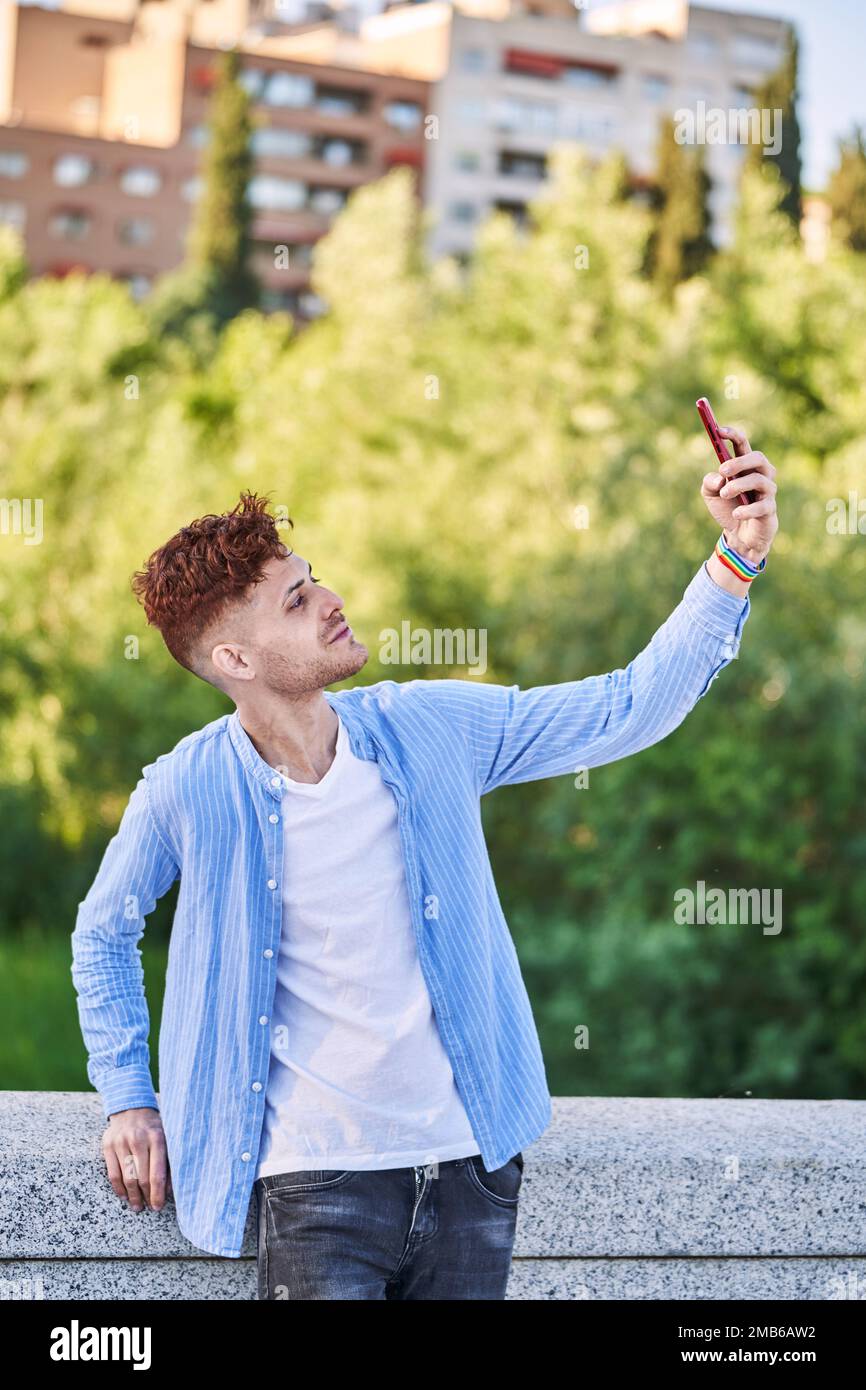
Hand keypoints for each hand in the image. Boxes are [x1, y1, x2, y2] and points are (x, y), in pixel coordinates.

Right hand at [102, 1107, 171, 1212]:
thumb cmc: (153, 1127)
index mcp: (157, 1138)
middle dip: (146, 1197)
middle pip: (142, 1178)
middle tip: (148, 1208)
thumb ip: (169, 1161)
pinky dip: (118, 1188)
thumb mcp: (166, 1138)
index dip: (158, 1194)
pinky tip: (124, 1196)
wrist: (131, 1107)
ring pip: (127, 1178)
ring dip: (132, 1196)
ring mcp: (121, 1142)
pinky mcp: (108, 1146)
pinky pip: (113, 1174)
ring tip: (137, 1206)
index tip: (158, 1206)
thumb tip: (169, 1190)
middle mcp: (138, 1140)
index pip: (157, 1173)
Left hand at [700, 423, 777, 564]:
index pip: (743, 444)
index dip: (733, 435)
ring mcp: (767, 492)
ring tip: (724, 494)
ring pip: (760, 480)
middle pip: (758, 458)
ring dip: (739, 485)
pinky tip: (736, 513)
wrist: (738, 536)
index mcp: (745, 466)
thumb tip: (718, 477)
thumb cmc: (727, 509)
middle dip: (740, 461)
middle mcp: (760, 475)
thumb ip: (709, 482)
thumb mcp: (710, 494)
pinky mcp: (770, 510)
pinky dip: (747, 509)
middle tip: (722, 469)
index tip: (718, 430)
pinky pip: (762, 506)